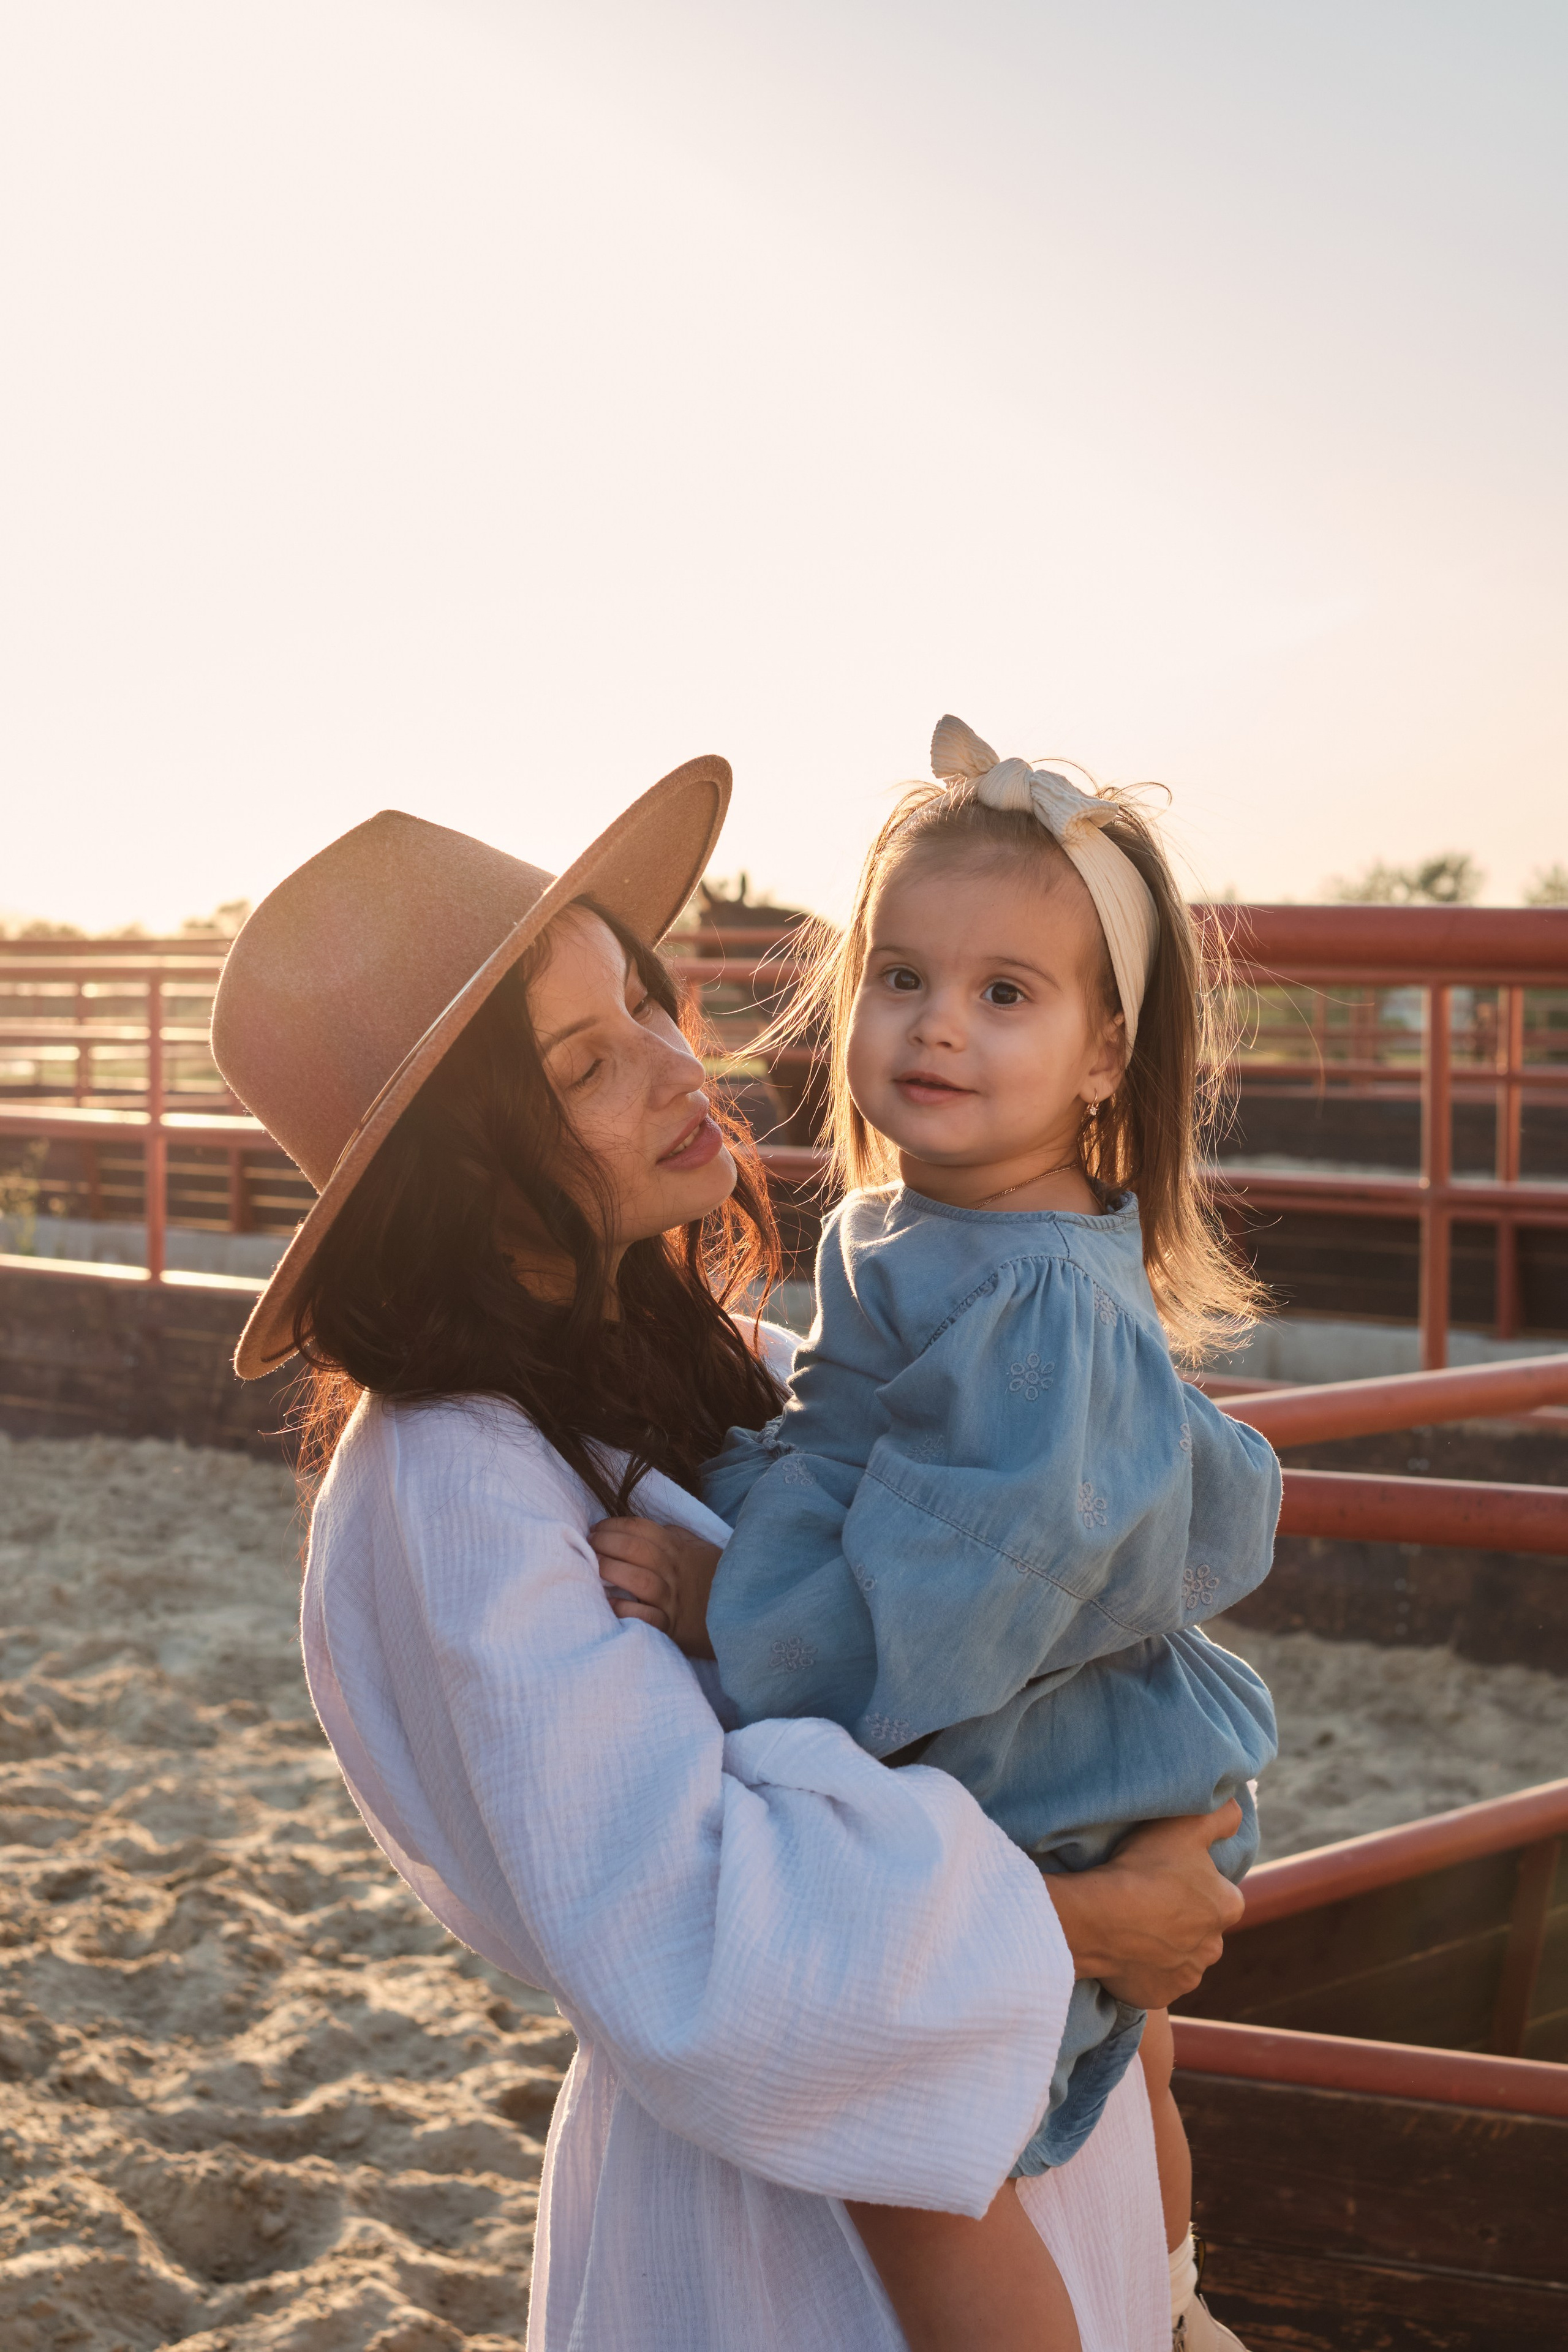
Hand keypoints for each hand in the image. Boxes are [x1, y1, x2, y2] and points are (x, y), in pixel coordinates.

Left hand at [588, 1517, 721, 1658]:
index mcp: (680, 1550)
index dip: (615, 1525)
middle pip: (637, 1551)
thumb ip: (676, 1536)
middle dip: (607, 1543)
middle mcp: (675, 1572)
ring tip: (594, 1569)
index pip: (644, 1529)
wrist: (741, 1614)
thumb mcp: (701, 1550)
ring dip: (612, 1571)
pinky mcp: (672, 1627)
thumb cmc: (713, 1580)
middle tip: (589, 1545)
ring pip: (639, 1580)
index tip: (597, 1528)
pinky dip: (625, 1610)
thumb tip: (647, 1527)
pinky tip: (609, 1603)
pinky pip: (646, 1618)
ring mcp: (673, 1600)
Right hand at [1044, 1802, 1246, 2009]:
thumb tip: (1237, 1811)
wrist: (1100, 1918)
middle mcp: (1214, 1948)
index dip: (1192, 1882)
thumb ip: (1219, 1816)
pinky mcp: (1159, 1996)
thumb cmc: (1144, 1868)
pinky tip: (1124, 1949)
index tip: (1166, 1874)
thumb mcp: (1185, 1825)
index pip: (1219, 1894)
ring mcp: (1186, 1976)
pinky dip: (1143, 1969)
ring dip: (1163, 1945)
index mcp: (1227, 1907)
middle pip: (1200, 1929)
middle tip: (1148, 1898)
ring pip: (1179, 1957)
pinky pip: (1154, 1980)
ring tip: (1132, 1924)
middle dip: (1181, 1918)